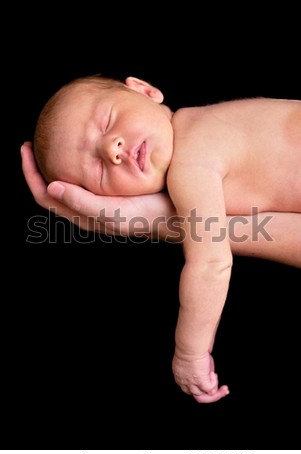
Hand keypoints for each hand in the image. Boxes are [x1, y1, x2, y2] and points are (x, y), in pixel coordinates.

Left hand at [21, 142, 178, 238]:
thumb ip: (83, 202)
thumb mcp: (113, 212)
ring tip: (52, 142)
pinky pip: (86, 175)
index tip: (25, 147)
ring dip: (56, 163)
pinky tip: (83, 146)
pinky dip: (76, 161)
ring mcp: (101, 199)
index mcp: (84, 214)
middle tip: (32, 142)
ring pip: (68, 181)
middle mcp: (89, 208)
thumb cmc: (148, 215)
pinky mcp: (114, 190)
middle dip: (38, 167)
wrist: (182, 213)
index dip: (30, 174)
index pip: (46, 196)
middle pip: (52, 189)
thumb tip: (50, 187)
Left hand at [172, 350, 228, 403]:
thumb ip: (200, 368)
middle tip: (220, 390)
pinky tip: (214, 374)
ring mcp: (191, 383)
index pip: (188, 389)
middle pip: (196, 396)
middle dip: (209, 395)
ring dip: (215, 393)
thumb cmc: (192, 345)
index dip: (200, 388)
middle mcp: (183, 381)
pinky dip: (214, 383)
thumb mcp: (194, 360)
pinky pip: (210, 389)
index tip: (209, 384)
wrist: (191, 343)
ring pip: (203, 397)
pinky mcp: (200, 381)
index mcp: (179, 375)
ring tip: (223, 386)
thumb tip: (209, 372)